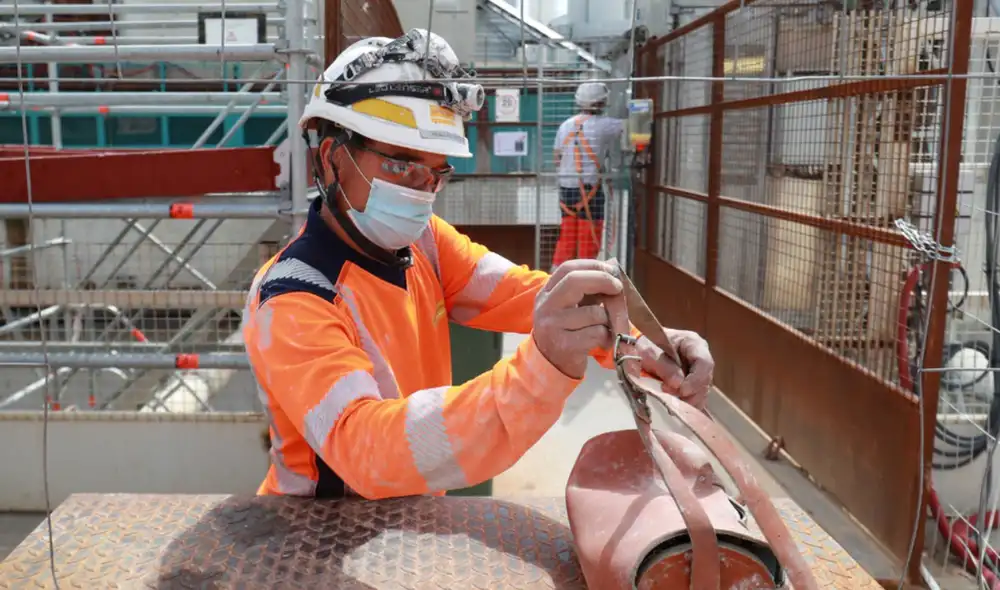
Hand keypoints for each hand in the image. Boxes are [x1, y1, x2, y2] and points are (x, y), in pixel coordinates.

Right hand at [532, 259, 630, 378]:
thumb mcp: (567, 307)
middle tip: (617, 288)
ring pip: (593, 312)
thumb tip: (612, 271)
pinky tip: (602, 341)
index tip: (611, 271)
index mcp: (547, 293)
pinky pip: (597, 333)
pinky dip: (606, 337)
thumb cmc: (566, 331)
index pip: (568, 268)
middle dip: (602, 280)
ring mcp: (553, 326)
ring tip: (604, 326)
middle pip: (575, 281)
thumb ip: (584, 290)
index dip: (592, 265)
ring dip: (607, 319)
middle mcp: (546, 307)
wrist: (550, 364)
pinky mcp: (565, 345)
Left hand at [636, 329, 713, 408]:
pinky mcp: (691, 385)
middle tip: (669, 394)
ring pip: (701, 392)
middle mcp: (699, 359)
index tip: (682, 390)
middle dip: (690, 393)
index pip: (704, 363)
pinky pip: (694, 398)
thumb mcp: (651, 353)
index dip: (696, 379)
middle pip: (704, 380)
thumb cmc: (646, 344)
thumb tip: (678, 384)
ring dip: (687, 400)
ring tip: (669, 400)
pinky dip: (684, 404)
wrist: (640, 348)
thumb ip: (665, 367)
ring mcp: (697, 373)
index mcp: (693, 344)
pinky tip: (673, 405)